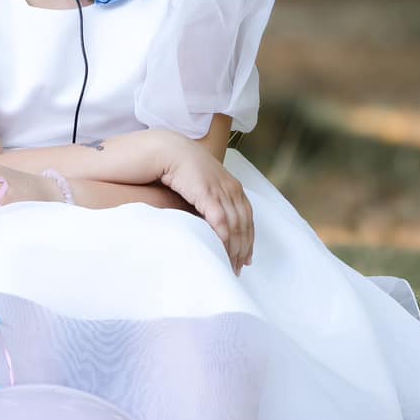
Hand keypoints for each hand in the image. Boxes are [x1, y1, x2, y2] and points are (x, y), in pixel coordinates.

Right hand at [154, 137, 255, 271]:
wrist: (170, 151)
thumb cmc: (183, 169)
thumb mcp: (204, 185)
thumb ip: (213, 201)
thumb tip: (213, 223)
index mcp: (234, 187)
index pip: (248, 219)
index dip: (249, 240)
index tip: (246, 259)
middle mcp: (232, 189)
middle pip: (244, 225)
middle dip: (243, 249)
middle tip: (238, 269)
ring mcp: (221, 191)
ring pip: (235, 226)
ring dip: (234, 249)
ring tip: (228, 265)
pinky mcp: (208, 194)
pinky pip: (221, 222)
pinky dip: (223, 238)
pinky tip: (220, 251)